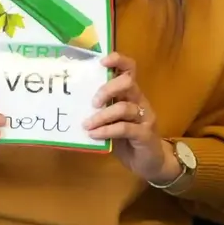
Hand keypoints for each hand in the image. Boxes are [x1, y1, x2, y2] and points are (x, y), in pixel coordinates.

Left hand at [82, 53, 178, 186]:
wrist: (150, 163)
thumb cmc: (127, 140)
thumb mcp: (112, 122)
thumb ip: (100, 111)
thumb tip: (74, 104)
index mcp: (131, 95)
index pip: (129, 70)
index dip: (118, 61)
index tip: (101, 62)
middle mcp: (140, 102)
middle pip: (128, 83)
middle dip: (108, 89)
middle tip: (93, 103)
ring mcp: (145, 118)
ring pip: (124, 107)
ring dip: (102, 116)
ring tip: (87, 125)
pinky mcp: (145, 135)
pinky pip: (125, 128)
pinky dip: (107, 130)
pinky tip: (94, 135)